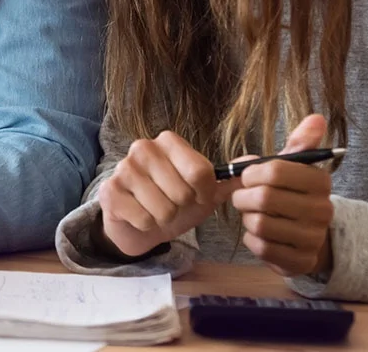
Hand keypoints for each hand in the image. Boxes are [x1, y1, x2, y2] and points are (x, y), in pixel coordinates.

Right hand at [97, 131, 237, 257]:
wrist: (138, 222)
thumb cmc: (173, 202)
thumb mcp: (204, 192)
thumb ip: (229, 179)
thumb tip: (258, 162)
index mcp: (168, 141)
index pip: (200, 172)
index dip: (203, 194)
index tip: (197, 196)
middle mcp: (143, 148)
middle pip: (182, 193)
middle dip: (181, 208)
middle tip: (172, 205)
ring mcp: (124, 168)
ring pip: (162, 209)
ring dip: (164, 219)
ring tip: (156, 211)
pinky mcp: (109, 191)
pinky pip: (143, 219)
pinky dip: (147, 226)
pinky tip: (140, 216)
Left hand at [231, 114, 334, 276]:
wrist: (308, 236)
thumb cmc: (293, 194)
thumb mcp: (296, 166)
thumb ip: (301, 142)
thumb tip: (317, 118)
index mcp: (320, 181)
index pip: (274, 171)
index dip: (250, 173)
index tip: (247, 176)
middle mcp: (322, 210)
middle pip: (263, 199)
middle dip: (243, 197)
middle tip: (242, 196)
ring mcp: (313, 238)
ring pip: (259, 224)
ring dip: (247, 218)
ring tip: (252, 214)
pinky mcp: (300, 262)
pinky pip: (260, 247)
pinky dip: (251, 239)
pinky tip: (259, 233)